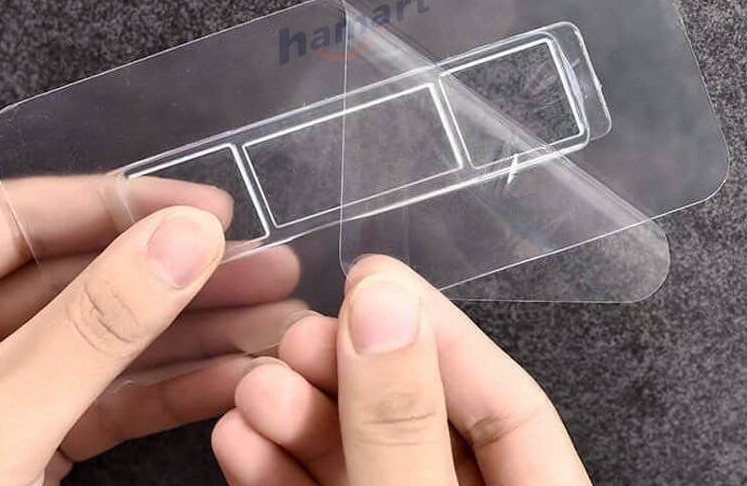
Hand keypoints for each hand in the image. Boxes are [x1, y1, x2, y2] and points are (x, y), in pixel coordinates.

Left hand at [0, 176, 300, 485]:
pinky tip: (237, 378)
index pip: (25, 218)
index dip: (123, 204)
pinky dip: (172, 391)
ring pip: (107, 340)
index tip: (213, 209)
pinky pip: (105, 402)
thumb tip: (189, 235)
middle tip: (271, 269)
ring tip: (278, 320)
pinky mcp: (28, 443)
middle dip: (183, 275)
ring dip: (196, 333)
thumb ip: (92, 325)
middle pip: (83, 277)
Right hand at [212, 255, 591, 485]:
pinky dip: (279, 474)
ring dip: (301, 421)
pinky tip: (239, 441)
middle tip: (297, 336)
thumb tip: (382, 302)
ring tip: (253, 385)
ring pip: (361, 459)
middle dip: (350, 374)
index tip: (372, 280)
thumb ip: (403, 425)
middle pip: (419, 424)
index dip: (439, 335)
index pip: (507, 405)